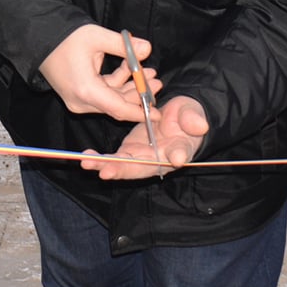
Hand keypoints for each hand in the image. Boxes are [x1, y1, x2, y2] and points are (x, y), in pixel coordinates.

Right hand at [37, 25, 159, 121]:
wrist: (38, 39)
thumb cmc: (64, 37)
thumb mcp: (96, 37)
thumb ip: (124, 46)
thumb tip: (147, 49)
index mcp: (85, 90)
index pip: (119, 108)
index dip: (140, 111)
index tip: (158, 113)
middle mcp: (80, 101)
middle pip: (116, 105)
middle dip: (138, 94)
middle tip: (157, 81)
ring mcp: (77, 100)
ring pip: (110, 99)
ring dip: (129, 88)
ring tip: (147, 72)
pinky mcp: (77, 95)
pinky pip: (102, 94)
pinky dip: (116, 84)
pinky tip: (129, 68)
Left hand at [81, 96, 209, 179]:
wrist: (177, 116)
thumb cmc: (189, 117)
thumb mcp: (193, 114)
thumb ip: (194, 120)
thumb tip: (201, 125)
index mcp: (178, 151)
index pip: (175, 155)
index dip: (170, 156)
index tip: (164, 158)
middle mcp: (157, 160)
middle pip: (141, 167)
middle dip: (121, 169)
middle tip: (106, 171)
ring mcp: (141, 158)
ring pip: (123, 165)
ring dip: (104, 165)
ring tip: (88, 163)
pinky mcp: (129, 151)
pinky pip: (113, 158)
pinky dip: (100, 158)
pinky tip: (86, 155)